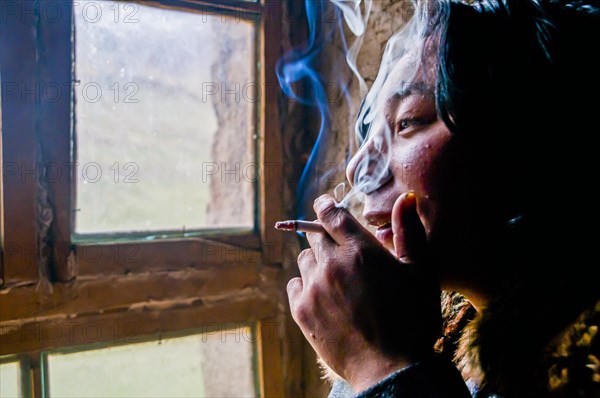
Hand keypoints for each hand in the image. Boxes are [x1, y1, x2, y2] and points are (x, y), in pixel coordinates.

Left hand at [287, 193, 440, 391]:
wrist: (392, 369)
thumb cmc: (413, 319)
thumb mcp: (421, 272)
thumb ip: (409, 232)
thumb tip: (405, 198)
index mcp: (360, 250)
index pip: (332, 214)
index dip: (326, 206)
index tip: (324, 204)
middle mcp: (332, 264)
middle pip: (316, 236)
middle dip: (326, 237)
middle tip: (341, 250)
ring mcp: (314, 287)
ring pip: (305, 259)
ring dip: (317, 261)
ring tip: (336, 278)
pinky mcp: (301, 311)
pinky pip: (294, 285)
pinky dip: (305, 285)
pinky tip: (323, 296)